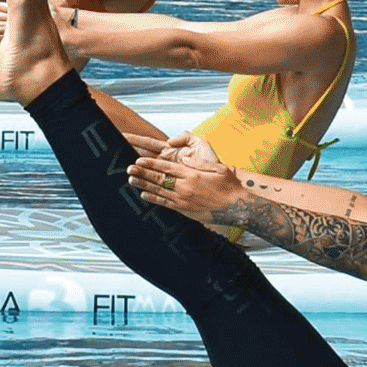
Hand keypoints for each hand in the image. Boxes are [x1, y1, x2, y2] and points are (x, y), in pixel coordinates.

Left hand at [125, 138, 241, 219]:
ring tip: (131, 180)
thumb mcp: (217, 167)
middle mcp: (185, 187)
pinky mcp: (185, 209)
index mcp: (192, 174)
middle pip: (159, 178)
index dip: (151, 164)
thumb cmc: (229, 185)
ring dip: (144, 185)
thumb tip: (183, 157)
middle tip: (129, 169)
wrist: (237, 206)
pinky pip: (166, 204)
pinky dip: (154, 199)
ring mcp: (184, 199)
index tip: (139, 160)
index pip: (166, 167)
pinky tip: (144, 195)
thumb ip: (198, 163)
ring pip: (159, 191)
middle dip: (143, 173)